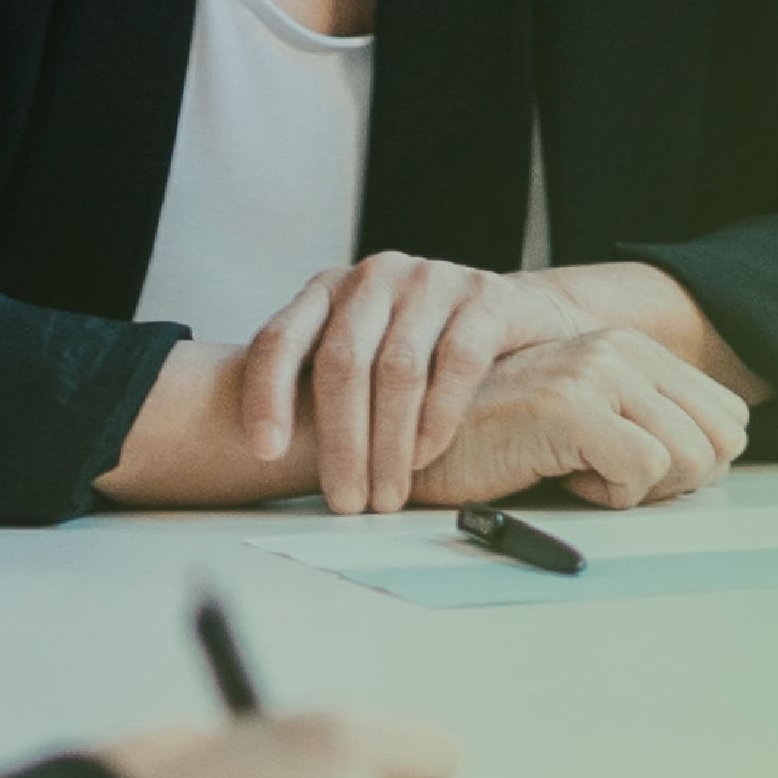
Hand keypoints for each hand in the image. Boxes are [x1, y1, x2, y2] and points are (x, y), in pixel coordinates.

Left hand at [214, 253, 580, 518]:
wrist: (514, 315)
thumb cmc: (423, 346)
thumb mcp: (362, 350)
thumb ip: (320, 381)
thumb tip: (262, 457)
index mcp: (329, 289)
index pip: (280, 338)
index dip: (266, 395)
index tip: (264, 452)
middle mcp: (374, 277)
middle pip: (342, 362)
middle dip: (341, 441)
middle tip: (344, 500)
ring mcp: (430, 281)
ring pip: (398, 368)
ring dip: (388, 444)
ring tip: (386, 494)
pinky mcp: (483, 297)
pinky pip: (456, 362)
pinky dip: (437, 418)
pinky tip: (425, 455)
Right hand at [414, 325, 747, 509]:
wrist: (415, 445)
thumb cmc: (501, 447)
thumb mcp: (591, 428)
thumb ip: (649, 429)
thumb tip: (714, 463)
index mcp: (634, 349)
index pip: (730, 420)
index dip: (693, 467)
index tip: (633, 472)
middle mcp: (622, 349)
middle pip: (722, 443)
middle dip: (676, 484)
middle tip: (608, 480)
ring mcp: (597, 370)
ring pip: (691, 459)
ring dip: (637, 490)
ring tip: (575, 472)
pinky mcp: (569, 404)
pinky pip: (641, 472)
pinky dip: (606, 496)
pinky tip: (558, 476)